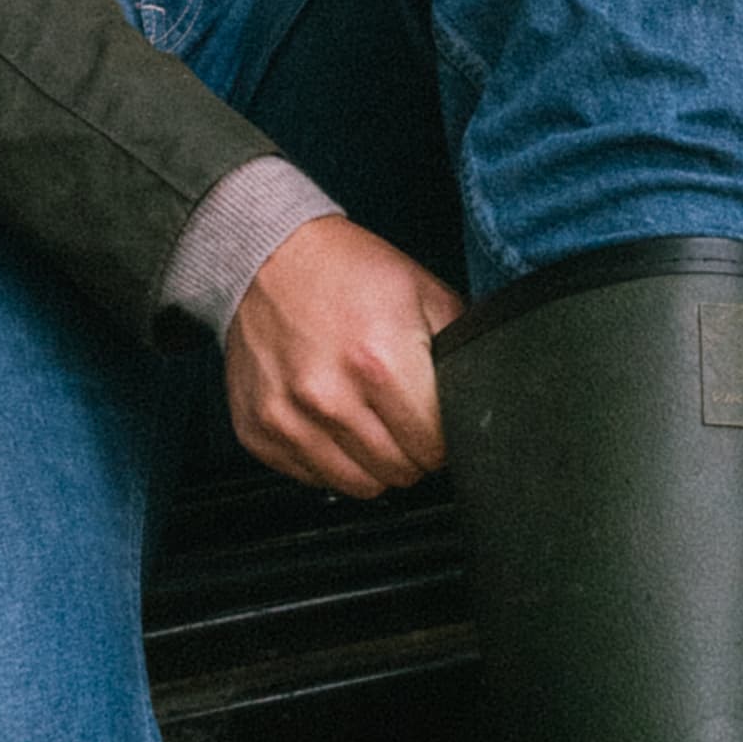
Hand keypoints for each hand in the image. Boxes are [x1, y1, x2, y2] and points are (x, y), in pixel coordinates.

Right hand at [224, 213, 463, 496]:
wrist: (268, 255)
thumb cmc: (348, 272)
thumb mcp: (424, 292)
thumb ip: (460, 348)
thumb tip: (483, 397)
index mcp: (380, 362)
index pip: (436, 445)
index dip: (444, 435)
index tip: (435, 419)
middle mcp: (330, 397)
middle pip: (401, 471)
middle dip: (414, 450)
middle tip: (405, 418)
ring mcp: (289, 419)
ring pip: (360, 486)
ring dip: (375, 462)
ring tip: (371, 422)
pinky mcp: (259, 432)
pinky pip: (314, 477)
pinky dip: (330, 459)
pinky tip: (331, 421)